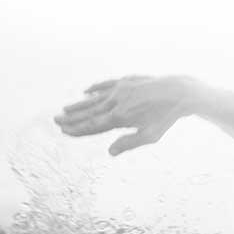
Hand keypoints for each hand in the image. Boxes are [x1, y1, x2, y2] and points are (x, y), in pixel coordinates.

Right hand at [53, 75, 199, 155]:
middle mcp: (115, 102)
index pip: (93, 125)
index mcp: (119, 117)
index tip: (64, 131)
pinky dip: (95, 89)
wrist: (177, 92)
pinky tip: (86, 92)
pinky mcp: (126, 81)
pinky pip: (106, 85)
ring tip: (64, 109)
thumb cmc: (165, 118)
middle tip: (55, 121)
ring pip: (94, 99)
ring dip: (79, 104)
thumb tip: (110, 153)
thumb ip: (129, 143)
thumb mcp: (150, 136)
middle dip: (71, 118)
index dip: (77, 129)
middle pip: (89, 112)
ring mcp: (119, 89)